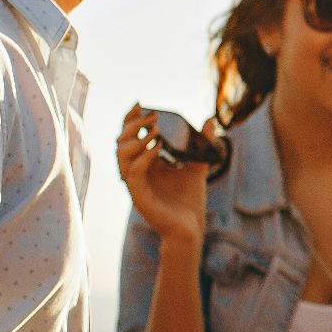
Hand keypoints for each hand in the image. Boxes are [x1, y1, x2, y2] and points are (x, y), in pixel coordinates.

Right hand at [116, 104, 212, 245]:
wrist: (191, 228)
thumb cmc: (189, 200)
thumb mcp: (198, 164)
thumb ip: (203, 143)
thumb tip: (211, 120)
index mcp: (145, 163)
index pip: (130, 136)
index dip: (130, 119)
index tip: (140, 103)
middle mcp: (136, 172)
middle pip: (121, 142)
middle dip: (134, 125)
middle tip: (153, 116)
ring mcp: (135, 184)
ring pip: (121, 157)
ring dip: (136, 140)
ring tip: (155, 130)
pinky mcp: (139, 196)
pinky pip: (132, 174)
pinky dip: (142, 158)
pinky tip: (157, 148)